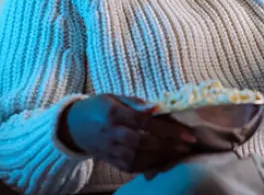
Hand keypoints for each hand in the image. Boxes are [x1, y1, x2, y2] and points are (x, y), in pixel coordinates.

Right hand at [58, 94, 196, 173]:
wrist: (74, 126)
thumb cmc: (98, 107)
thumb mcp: (113, 96)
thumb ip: (135, 102)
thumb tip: (156, 106)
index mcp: (113, 114)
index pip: (144, 122)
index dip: (167, 128)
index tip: (187, 132)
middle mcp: (112, 134)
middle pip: (143, 142)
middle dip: (168, 145)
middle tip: (189, 145)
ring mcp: (111, 150)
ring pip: (139, 158)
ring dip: (162, 157)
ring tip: (181, 153)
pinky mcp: (111, 161)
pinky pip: (133, 167)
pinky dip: (150, 166)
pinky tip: (165, 161)